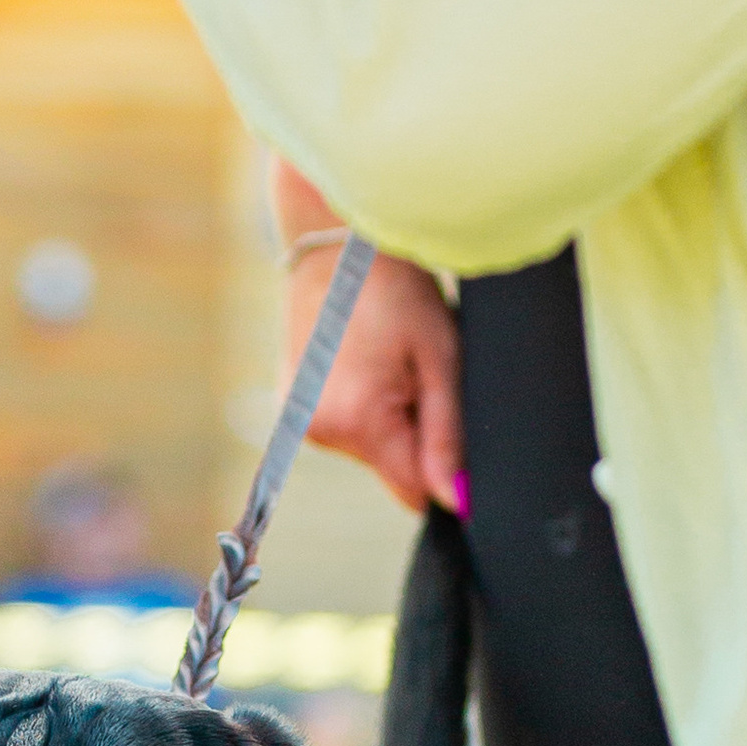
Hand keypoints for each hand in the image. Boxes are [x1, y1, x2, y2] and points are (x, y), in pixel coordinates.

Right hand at [285, 241, 462, 513]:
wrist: (337, 244)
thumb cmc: (396, 290)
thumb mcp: (440, 360)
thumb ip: (448, 437)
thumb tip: (456, 502)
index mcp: (358, 421)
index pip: (414, 492)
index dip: (443, 468)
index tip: (446, 415)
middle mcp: (320, 431)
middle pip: (391, 470)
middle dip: (414, 433)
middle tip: (416, 372)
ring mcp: (299, 422)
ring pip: (369, 449)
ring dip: (388, 417)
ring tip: (388, 359)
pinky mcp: (290, 408)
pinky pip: (345, 428)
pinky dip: (362, 406)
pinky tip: (363, 360)